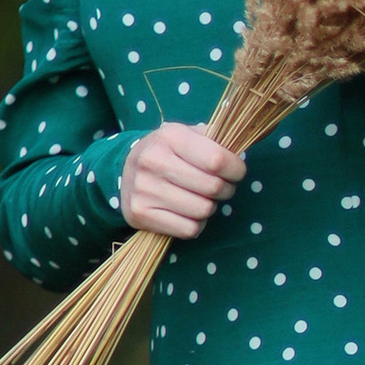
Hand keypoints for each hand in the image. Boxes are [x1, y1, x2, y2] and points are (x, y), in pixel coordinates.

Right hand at [120, 121, 245, 241]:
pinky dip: (196, 224)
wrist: (123, 169)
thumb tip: (240, 153)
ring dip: (210, 207)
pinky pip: (188, 229)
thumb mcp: (187, 135)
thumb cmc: (168, 152)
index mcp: (170, 137)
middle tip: (221, 187)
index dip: (236, 169)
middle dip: (226, 189)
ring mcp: (144, 189)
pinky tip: (189, 213)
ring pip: (202, 210)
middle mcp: (154, 162)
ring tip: (202, 198)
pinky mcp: (140, 214)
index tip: (236, 172)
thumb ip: (215, 140)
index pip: (217, 160)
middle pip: (212, 187)